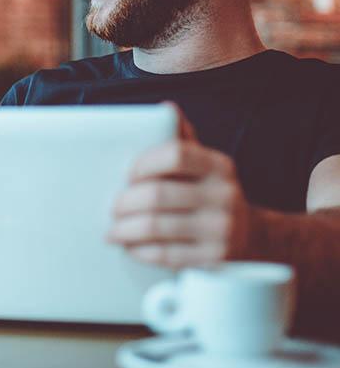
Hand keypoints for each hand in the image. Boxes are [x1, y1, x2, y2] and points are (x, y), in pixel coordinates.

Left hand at [107, 108, 252, 267]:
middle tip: (113, 208)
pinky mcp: (212, 258)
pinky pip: (165, 254)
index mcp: (217, 166)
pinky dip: (140, 250)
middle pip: (158, 195)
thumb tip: (166, 109)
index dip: (143, 164)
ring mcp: (220, 229)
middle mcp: (223, 195)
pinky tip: (131, 246)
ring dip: (126, 229)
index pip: (175, 155)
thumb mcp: (206, 165)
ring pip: (156, 226)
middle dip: (125, 203)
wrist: (253, 237)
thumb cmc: (212, 195)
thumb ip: (184, 140)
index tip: (127, 175)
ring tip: (114, 230)